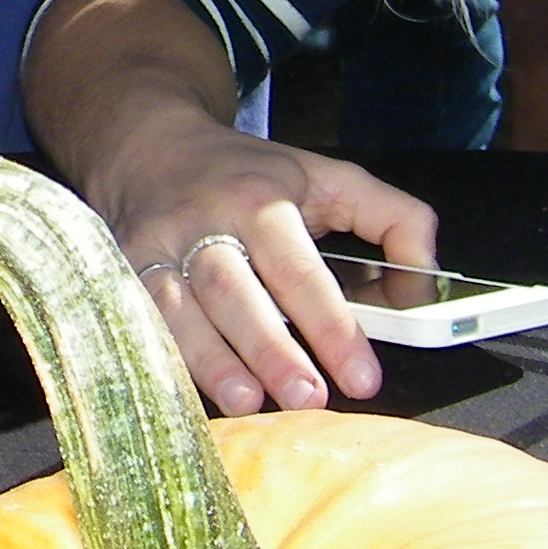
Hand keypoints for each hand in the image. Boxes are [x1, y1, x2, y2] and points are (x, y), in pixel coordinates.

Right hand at [81, 110, 439, 416]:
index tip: (363, 377)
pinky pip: (142, 319)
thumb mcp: (329, 176)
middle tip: (310, 397)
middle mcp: (205, 222)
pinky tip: (187, 394)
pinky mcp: (123, 271)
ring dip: (214, 361)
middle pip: (237, 293)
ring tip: (249, 404)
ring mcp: (156, 248)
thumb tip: (425, 283)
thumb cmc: (248, 175)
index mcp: (262, 200)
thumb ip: (394, 219)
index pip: (300, 269)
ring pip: (182, 310)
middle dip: (272, 349)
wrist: (149, 145)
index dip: (333, 326)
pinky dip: (164, 358)